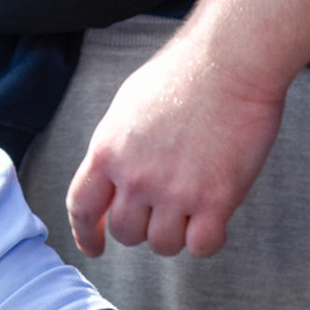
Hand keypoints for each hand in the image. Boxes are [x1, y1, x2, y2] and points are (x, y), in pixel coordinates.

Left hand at [67, 31, 289, 258]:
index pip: (82, 206)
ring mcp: (175, 192)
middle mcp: (135, 177)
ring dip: (176, 233)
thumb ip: (117, 147)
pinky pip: (203, 246)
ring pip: (163, 245)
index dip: (85, 232)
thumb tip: (114, 177)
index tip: (93, 245)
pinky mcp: (216, 200)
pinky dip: (207, 240)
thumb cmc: (182, 75)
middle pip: (126, 233)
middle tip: (161, 210)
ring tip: (191, 207)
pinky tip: (214, 220)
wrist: (228, 63)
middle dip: (141, 228)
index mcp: (108, 151)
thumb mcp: (127, 108)